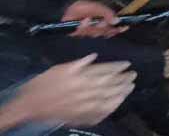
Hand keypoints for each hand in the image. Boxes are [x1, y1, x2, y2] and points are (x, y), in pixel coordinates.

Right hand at [15, 54, 135, 126]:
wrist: (30, 106)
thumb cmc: (42, 84)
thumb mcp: (59, 68)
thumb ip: (78, 64)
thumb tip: (94, 56)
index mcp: (80, 77)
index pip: (104, 71)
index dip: (117, 66)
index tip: (128, 63)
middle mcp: (85, 90)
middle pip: (110, 84)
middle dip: (123, 78)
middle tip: (134, 74)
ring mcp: (85, 105)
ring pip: (109, 97)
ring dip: (122, 91)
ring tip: (131, 86)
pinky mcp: (82, 116)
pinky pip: (101, 112)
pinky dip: (112, 106)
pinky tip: (119, 102)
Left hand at [62, 0, 126, 37]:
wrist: (65, 7)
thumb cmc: (82, 6)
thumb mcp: (96, 7)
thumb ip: (107, 13)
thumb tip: (117, 20)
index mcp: (103, 21)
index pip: (114, 28)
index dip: (119, 28)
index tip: (124, 27)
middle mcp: (97, 28)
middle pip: (106, 32)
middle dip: (104, 27)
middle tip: (101, 21)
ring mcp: (88, 31)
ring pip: (95, 33)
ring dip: (93, 26)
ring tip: (89, 19)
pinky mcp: (78, 33)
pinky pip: (83, 33)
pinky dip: (84, 26)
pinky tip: (84, 21)